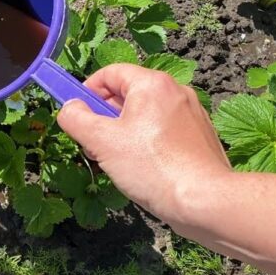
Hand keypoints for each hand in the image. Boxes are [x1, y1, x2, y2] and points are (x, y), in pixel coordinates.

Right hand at [56, 64, 231, 227]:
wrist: (206, 201)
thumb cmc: (153, 168)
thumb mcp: (101, 142)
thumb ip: (76, 119)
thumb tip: (69, 108)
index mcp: (152, 85)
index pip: (110, 73)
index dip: (87, 91)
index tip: (76, 114)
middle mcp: (175, 92)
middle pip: (127, 94)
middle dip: (104, 117)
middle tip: (93, 143)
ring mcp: (190, 115)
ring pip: (144, 115)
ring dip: (122, 133)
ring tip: (116, 161)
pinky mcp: (199, 137)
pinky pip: (162, 131)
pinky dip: (145, 144)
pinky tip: (141, 169)